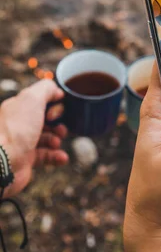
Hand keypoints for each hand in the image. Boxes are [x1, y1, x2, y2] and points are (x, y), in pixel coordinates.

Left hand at [0, 80, 68, 197]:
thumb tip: (57, 91)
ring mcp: (22, 142)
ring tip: (56, 143)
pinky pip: (45, 156)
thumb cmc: (16, 129)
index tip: (53, 113)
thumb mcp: (32, 98)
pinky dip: (56, 156)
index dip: (53, 106)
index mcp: (17, 107)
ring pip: (47, 137)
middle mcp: (18, 124)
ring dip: (57, 139)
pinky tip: (63, 157)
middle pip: (45, 120)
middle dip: (58, 123)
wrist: (2, 163)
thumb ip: (46, 88)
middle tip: (60, 128)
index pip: (40, 102)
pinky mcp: (26, 160)